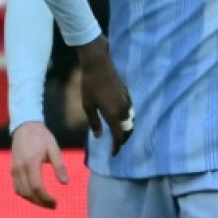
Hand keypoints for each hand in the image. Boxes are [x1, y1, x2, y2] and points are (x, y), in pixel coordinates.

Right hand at [11, 121, 68, 208]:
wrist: (24, 126)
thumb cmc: (41, 137)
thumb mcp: (53, 148)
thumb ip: (59, 165)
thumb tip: (65, 183)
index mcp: (31, 162)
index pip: (37, 187)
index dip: (46, 198)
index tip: (56, 202)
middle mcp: (20, 168)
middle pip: (28, 193)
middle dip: (41, 202)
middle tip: (52, 205)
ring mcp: (14, 169)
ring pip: (21, 192)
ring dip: (33, 200)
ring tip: (44, 202)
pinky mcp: (12, 169)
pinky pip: (16, 187)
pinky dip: (25, 194)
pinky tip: (34, 195)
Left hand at [76, 36, 134, 154]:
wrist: (99, 64)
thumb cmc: (89, 85)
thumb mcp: (88, 105)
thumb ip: (94, 122)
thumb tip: (99, 137)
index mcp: (113, 114)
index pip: (119, 136)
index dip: (117, 146)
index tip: (113, 153)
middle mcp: (124, 109)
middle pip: (127, 130)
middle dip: (123, 139)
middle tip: (116, 145)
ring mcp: (127, 101)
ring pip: (130, 121)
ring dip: (125, 129)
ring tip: (117, 134)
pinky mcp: (127, 94)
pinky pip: (130, 112)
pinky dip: (126, 119)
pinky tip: (118, 119)